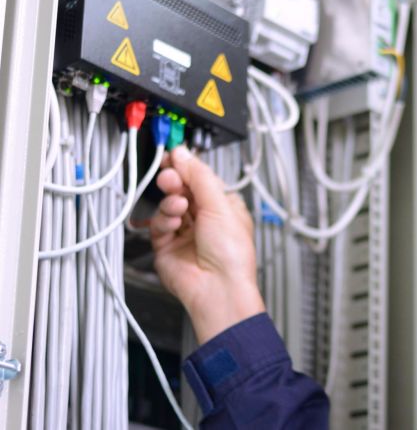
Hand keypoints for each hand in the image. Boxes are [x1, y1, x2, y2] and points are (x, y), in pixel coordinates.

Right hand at [150, 146, 264, 343]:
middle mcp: (205, 219)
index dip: (187, 168)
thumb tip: (183, 154)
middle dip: (175, 181)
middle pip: (182, 191)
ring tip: (178, 205)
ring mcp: (185, 233)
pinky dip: (163, 220)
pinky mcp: (167, 246)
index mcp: (224, 208)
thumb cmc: (231, 255)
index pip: (201, 180)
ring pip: (168, 205)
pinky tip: (173, 222)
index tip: (174, 157)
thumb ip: (199, 176)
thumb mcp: (220, 205)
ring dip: (171, 202)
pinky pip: (158, 224)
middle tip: (170, 177)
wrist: (217, 288)